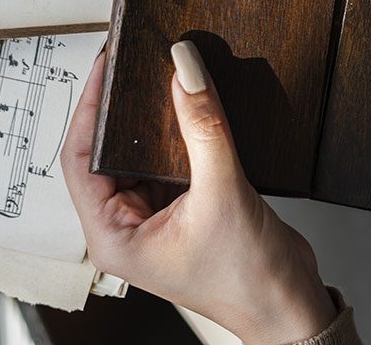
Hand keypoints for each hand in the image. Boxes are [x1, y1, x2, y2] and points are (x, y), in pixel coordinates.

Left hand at [62, 42, 336, 344]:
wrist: (290, 304)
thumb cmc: (247, 278)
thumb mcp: (223, 192)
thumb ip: (204, 126)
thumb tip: (185, 70)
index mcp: (112, 237)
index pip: (80, 160)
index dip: (88, 109)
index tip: (106, 68)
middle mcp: (127, 227)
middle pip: (108, 154)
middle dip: (122, 111)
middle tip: (134, 66)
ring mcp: (157, 217)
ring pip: (144, 155)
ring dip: (156, 122)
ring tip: (166, 80)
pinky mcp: (187, 207)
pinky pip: (175, 161)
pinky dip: (183, 134)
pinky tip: (196, 110)